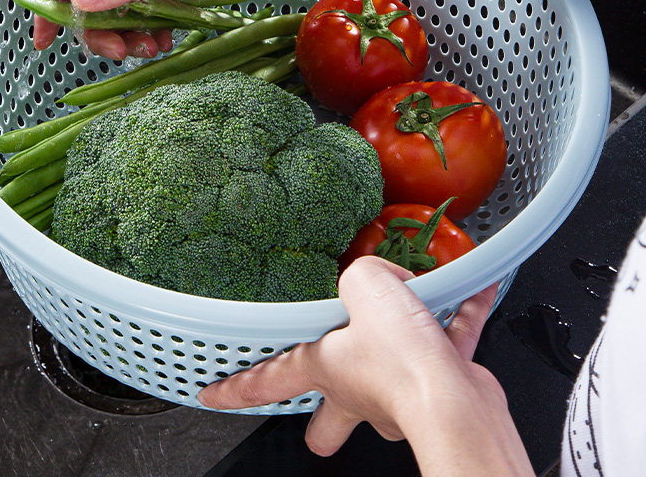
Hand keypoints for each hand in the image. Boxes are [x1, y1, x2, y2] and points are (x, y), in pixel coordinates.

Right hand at [34, 0, 309, 58]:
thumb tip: (80, 0)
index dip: (55, 3)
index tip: (45, 38)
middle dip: (103, 27)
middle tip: (119, 52)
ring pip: (131, 5)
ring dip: (133, 32)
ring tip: (151, 49)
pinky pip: (159, 8)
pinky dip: (158, 27)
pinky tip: (167, 40)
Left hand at [198, 258, 532, 475]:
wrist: (455, 399)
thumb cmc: (399, 359)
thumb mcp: (361, 286)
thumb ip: (358, 273)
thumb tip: (375, 275)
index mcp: (325, 368)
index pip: (267, 380)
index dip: (236, 388)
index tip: (212, 395)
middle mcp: (359, 386)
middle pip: (330, 414)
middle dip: (323, 412)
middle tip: (319, 394)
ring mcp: (399, 391)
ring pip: (393, 377)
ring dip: (404, 344)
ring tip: (416, 306)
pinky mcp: (442, 382)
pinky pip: (450, 341)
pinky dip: (462, 317)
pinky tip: (475, 290)